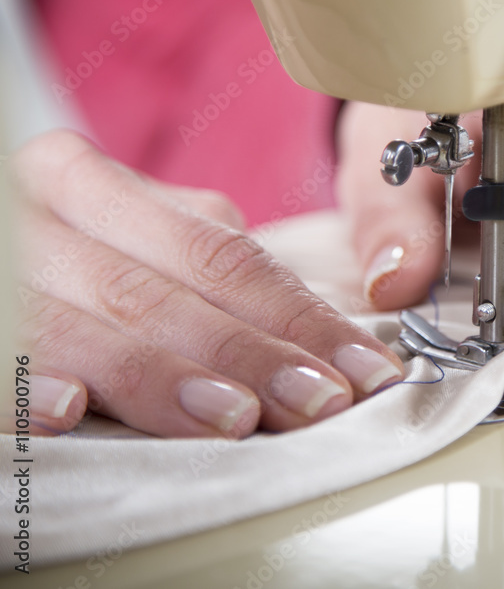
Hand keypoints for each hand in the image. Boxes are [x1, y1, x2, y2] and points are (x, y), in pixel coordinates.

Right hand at [5, 130, 402, 437]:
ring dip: (166, 377)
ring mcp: (4, 268)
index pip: (221, 257)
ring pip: (91, 323)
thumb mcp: (140, 246)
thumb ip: (210, 277)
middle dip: (252, 355)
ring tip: (234, 418)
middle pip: (167, 291)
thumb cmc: (67, 257)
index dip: (300, 319)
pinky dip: (30, 383)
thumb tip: (324, 343)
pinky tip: (71, 411)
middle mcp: (48, 214)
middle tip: (318, 405)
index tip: (365, 372)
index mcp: (100, 188)